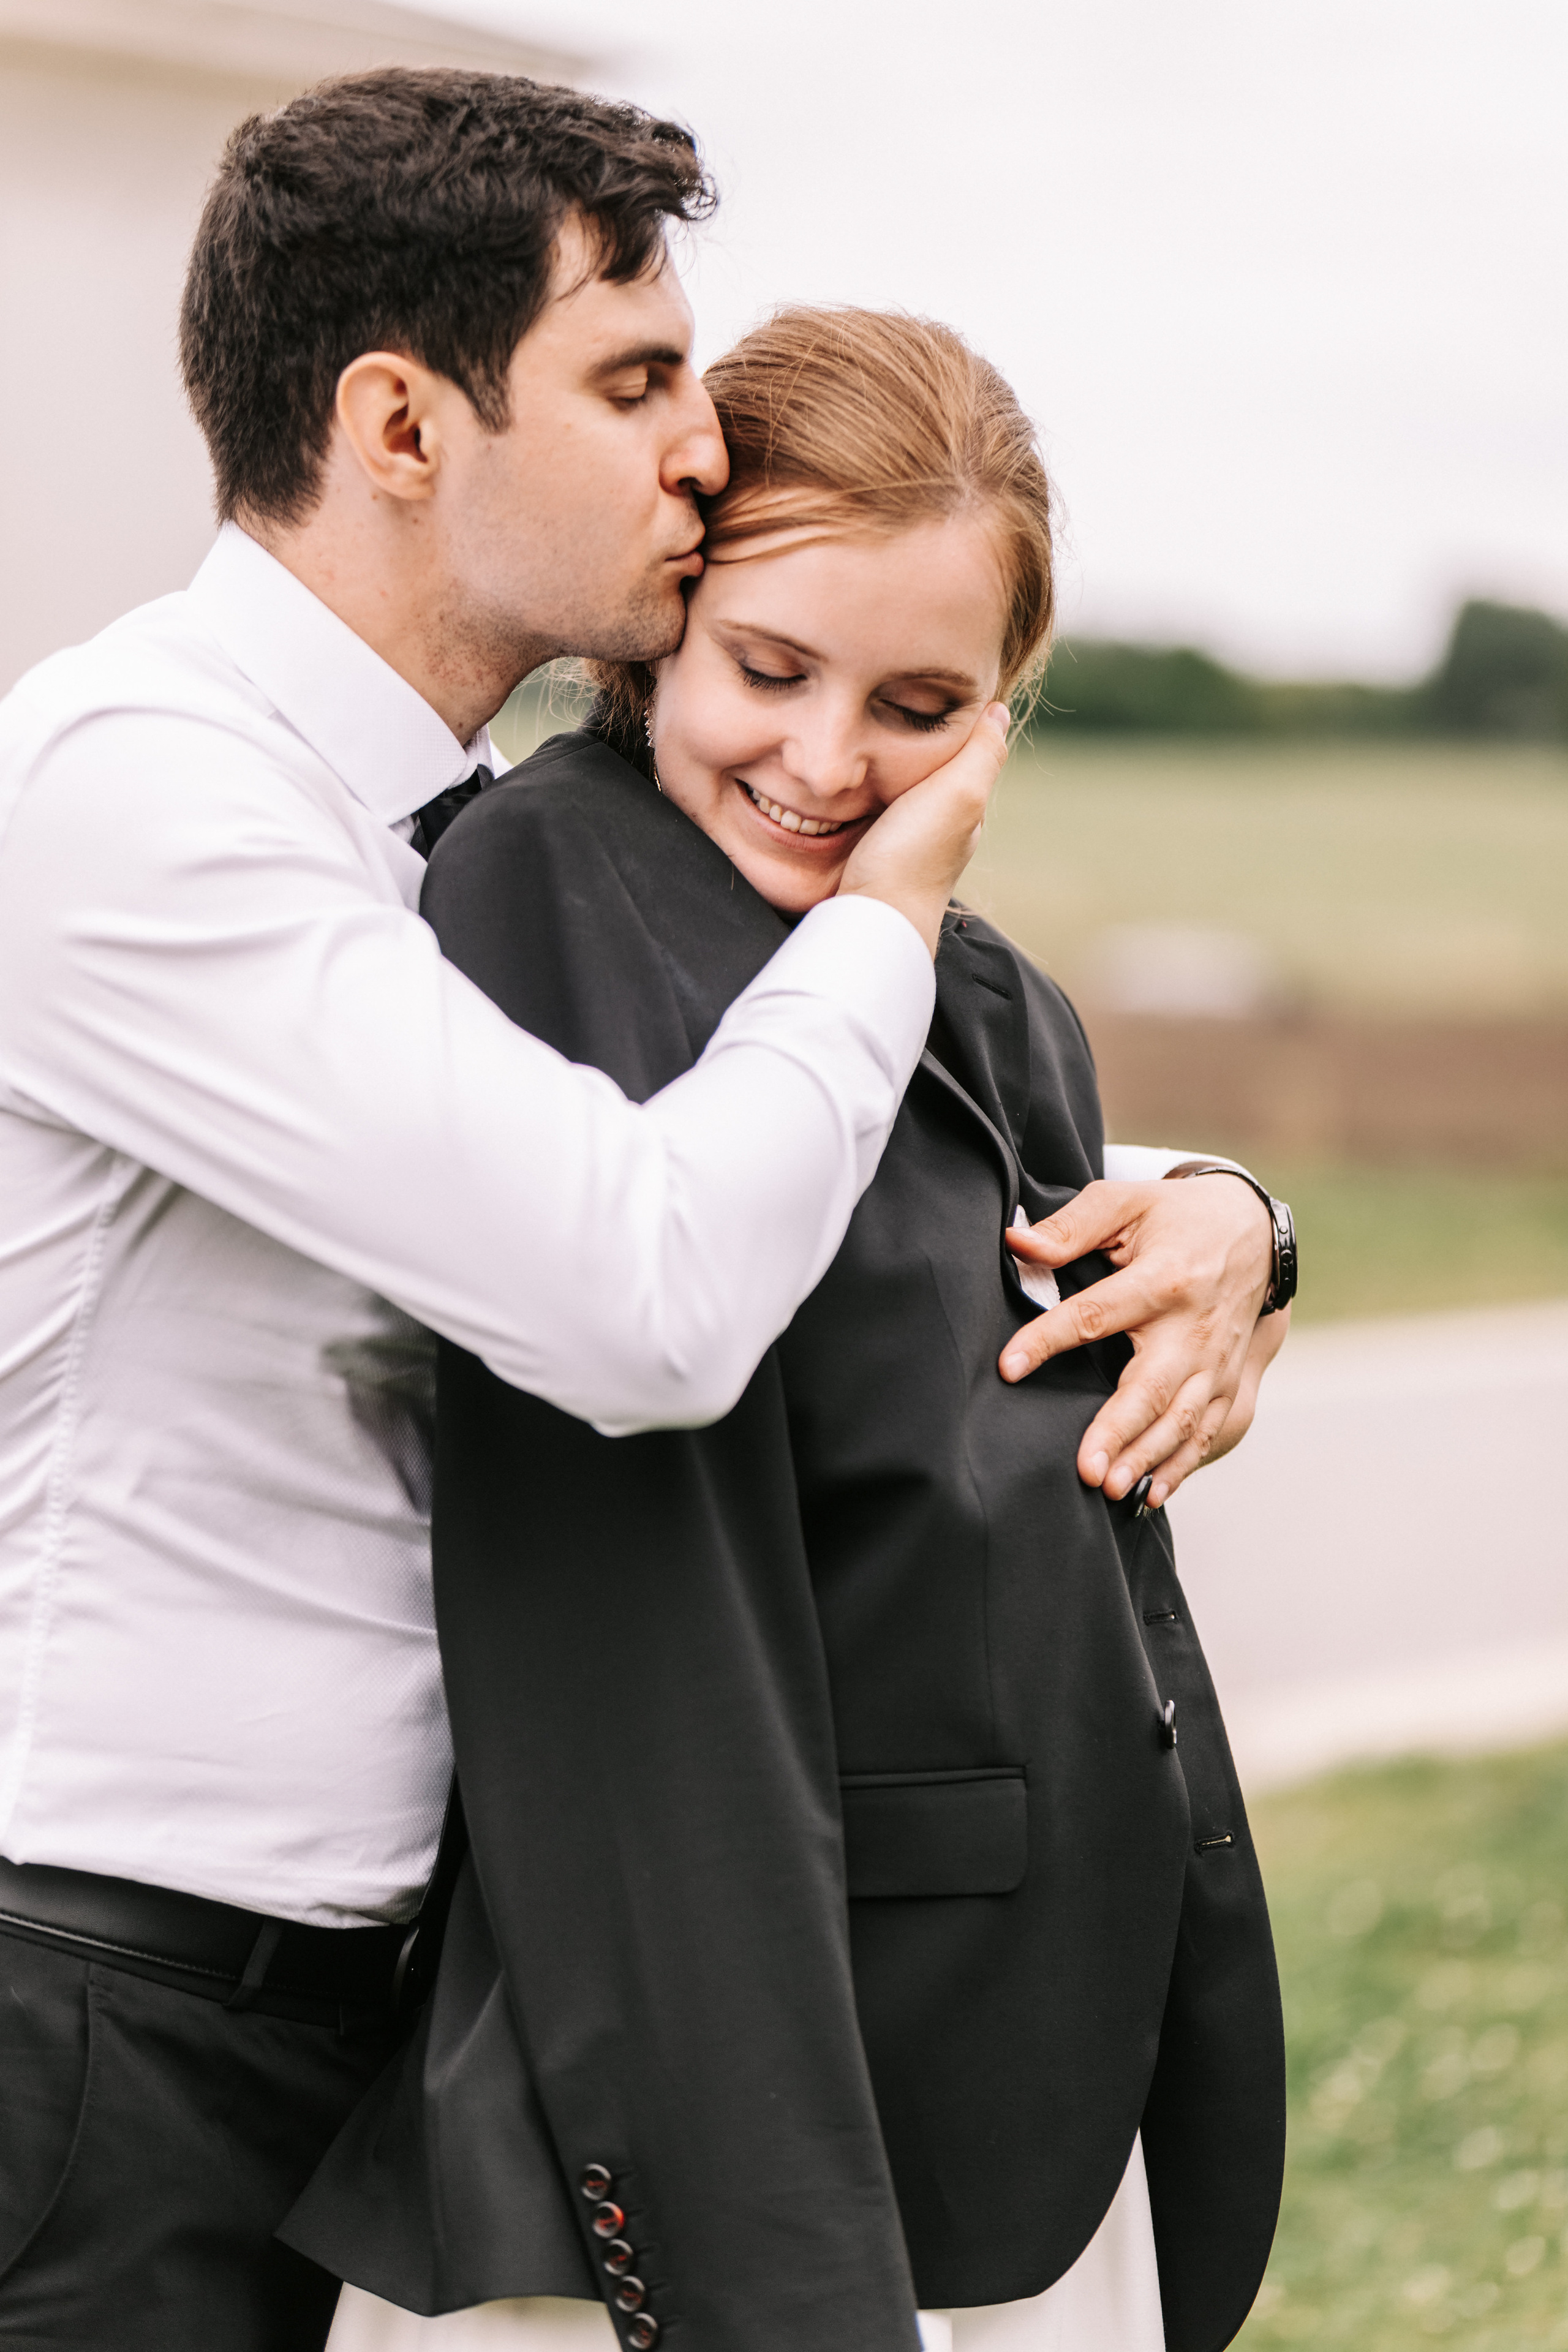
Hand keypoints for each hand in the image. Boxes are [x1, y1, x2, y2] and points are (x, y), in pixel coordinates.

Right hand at [838, 705, 1009, 955]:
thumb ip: (980, 755)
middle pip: (932, 768)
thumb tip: (999, 711)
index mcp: (966, 808)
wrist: (869, 919)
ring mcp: (906, 841)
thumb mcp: (957, 796)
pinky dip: (866, 789)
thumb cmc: (912, 857)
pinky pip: (873, 809)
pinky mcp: (871, 852)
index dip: (952, 720)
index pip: (967, 751)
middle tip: (888, 703)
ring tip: (865, 731)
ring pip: (901, 788)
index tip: (929, 688)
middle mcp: (940, 826)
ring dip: (887, 763)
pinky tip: (848, 780)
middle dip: (917, 740)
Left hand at [999, 1174, 1280, 1505]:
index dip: (1049, 1339)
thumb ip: (1071, 1226)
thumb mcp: (1125, 1202)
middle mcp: (1193, 1328)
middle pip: (1152, 1386)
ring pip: (1181, 1420)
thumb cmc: (1176, 1218)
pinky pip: (1206, 1432)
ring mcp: (1215, 1362)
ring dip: (1146, 1457)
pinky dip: (1180, 1466)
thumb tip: (1016, 1242)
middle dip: (1119, 1430)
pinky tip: (1151, 1494)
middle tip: (1084, 1468)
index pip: (1095, 1314)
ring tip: (1109, 1488)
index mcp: (1162, 1279)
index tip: (1008, 1367)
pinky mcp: (1227, 1382)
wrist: (1253, 1231)